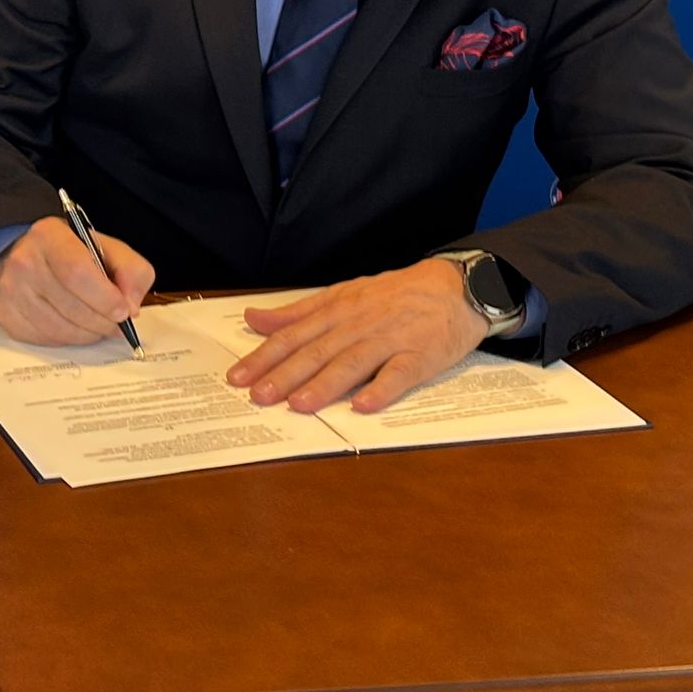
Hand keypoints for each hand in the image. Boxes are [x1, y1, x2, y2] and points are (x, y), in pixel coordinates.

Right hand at [0, 215, 155, 345]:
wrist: (30, 257)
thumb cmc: (74, 254)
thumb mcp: (108, 248)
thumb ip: (132, 271)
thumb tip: (131, 306)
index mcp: (49, 236)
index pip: (77, 273)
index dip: (105, 298)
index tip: (124, 311)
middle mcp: (24, 262)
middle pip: (72, 307)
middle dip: (103, 322)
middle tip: (117, 323)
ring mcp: (11, 291)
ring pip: (61, 329)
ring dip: (89, 334)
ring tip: (98, 323)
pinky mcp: (8, 316)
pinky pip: (47, 340)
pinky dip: (70, 339)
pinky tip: (75, 325)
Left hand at [226, 258, 486, 413]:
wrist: (454, 286)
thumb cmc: (393, 295)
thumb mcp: (341, 295)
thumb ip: (297, 312)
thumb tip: (253, 319)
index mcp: (336, 310)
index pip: (293, 335)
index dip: (265, 356)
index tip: (238, 376)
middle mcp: (358, 324)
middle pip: (316, 351)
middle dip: (285, 374)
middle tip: (259, 396)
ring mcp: (390, 339)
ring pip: (352, 362)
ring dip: (325, 384)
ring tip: (300, 404)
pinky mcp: (420, 355)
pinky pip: (399, 373)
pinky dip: (382, 388)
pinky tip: (364, 405)